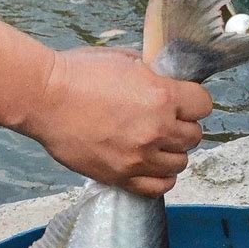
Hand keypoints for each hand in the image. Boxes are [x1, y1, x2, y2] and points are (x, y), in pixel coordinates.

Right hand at [27, 47, 211, 196]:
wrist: (45, 99)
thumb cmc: (78, 74)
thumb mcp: (124, 60)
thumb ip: (151, 75)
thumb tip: (165, 81)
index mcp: (161, 96)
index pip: (204, 105)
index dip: (193, 102)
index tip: (183, 102)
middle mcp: (156, 130)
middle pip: (194, 137)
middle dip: (182, 128)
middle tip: (166, 123)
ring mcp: (140, 157)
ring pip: (180, 163)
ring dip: (172, 154)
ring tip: (156, 145)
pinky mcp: (122, 176)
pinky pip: (159, 187)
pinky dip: (161, 178)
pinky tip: (151, 166)